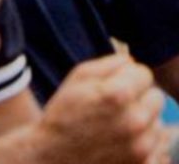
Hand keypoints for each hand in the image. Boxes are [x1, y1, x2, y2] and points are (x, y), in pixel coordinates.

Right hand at [34, 55, 169, 163]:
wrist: (57, 155)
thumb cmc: (65, 112)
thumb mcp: (77, 77)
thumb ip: (108, 63)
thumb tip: (131, 62)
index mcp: (118, 95)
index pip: (144, 74)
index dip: (128, 75)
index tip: (115, 83)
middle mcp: (135, 121)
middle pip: (156, 97)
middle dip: (140, 97)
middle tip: (118, 104)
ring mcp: (142, 147)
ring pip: (158, 122)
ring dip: (143, 120)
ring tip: (118, 124)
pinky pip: (158, 146)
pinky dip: (144, 141)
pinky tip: (123, 140)